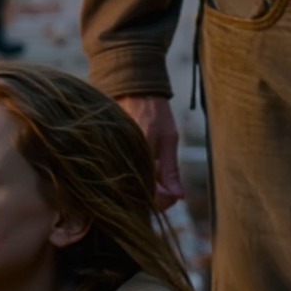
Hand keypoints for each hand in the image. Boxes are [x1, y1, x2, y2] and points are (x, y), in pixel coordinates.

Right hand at [118, 94, 183, 209]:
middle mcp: (123, 160)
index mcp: (140, 155)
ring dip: (148, 189)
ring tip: (161, 179)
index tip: (175, 195)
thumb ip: (171, 169)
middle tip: (171, 191)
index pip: (150, 193)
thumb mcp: (169, 139)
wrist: (134, 91)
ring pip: (132, 188)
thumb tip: (178, 196)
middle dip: (157, 198)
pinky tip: (149, 171)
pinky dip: (140, 179)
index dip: (164, 199)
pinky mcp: (112, 157)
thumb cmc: (155, 112)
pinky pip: (127, 177)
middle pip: (138, 196)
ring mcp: (115, 159)